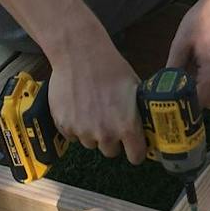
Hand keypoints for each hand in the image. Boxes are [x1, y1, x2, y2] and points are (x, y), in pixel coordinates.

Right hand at [44, 22, 144, 164]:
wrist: (79, 54)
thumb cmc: (110, 67)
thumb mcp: (135, 88)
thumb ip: (139, 112)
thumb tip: (146, 124)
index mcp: (126, 126)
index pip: (136, 157)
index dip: (136, 151)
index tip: (134, 145)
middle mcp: (104, 134)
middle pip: (111, 152)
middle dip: (112, 141)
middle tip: (110, 122)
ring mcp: (82, 131)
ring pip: (90, 144)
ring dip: (92, 133)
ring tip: (92, 110)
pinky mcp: (63, 126)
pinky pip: (72, 136)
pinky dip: (75, 126)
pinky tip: (78, 107)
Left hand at [166, 0, 209, 104]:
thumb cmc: (204, 17)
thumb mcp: (182, 43)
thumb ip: (173, 67)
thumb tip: (162, 85)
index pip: (197, 102)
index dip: (180, 106)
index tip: (164, 107)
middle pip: (205, 98)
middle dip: (186, 97)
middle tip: (167, 94)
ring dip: (195, 86)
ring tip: (176, 80)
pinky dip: (205, 78)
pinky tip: (192, 67)